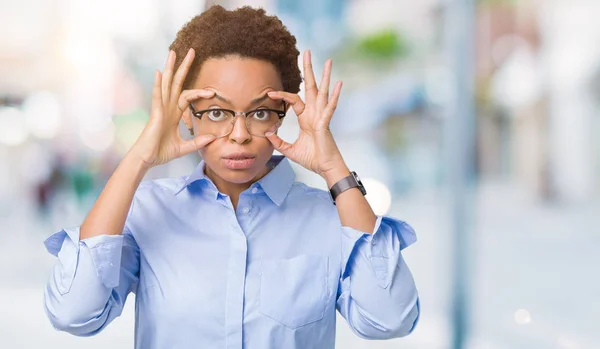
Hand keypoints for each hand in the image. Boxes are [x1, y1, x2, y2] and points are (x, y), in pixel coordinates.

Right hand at [129, 48, 216, 167]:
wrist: (146, 159)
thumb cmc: (160, 153)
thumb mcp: (184, 147)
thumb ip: (197, 142)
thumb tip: (212, 138)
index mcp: (174, 114)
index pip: (187, 96)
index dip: (199, 92)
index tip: (213, 92)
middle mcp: (167, 107)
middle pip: (177, 82)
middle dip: (184, 67)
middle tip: (192, 51)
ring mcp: (160, 109)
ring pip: (166, 84)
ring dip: (170, 68)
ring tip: (173, 52)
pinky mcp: (155, 113)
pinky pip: (157, 96)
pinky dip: (158, 84)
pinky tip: (160, 72)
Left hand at [266, 50, 346, 177]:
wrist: (325, 168)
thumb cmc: (312, 158)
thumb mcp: (290, 150)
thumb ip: (279, 142)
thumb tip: (268, 134)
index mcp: (306, 118)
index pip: (293, 100)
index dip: (282, 95)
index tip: (269, 93)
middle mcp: (315, 113)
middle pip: (311, 87)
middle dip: (308, 70)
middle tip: (306, 52)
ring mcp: (322, 116)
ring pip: (323, 92)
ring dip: (325, 76)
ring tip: (327, 60)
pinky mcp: (325, 123)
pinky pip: (330, 107)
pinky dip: (335, 95)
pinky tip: (339, 83)